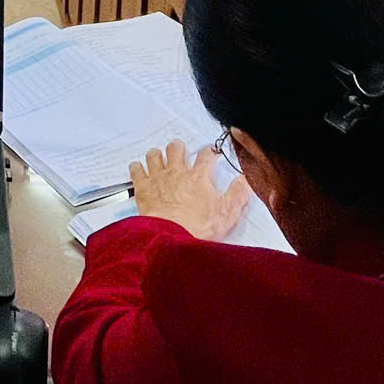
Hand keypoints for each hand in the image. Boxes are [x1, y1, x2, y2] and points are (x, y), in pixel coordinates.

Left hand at [129, 140, 251, 242]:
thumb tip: (247, 180)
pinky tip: (139, 169)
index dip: (209, 152)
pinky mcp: (143, 187)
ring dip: (157, 155)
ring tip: (159, 157)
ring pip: (155, 155)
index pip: (206, 156)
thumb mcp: (226, 212)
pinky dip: (137, 167)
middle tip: (180, 150)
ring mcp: (158, 178)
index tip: (211, 152)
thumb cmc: (196, 227)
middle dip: (179, 147)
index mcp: (198, 177)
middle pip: (176, 148)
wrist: (170, 236)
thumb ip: (238, 194)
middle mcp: (177, 172)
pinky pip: (136, 169)